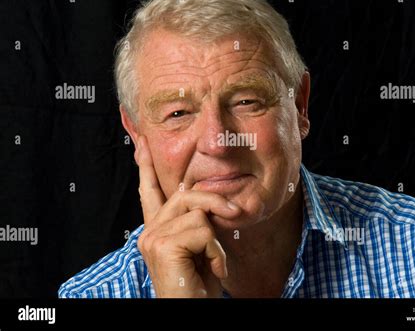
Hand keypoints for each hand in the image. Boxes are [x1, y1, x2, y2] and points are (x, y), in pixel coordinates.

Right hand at [135, 135, 240, 296]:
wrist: (192, 310)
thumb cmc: (199, 285)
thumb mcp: (203, 247)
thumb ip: (200, 222)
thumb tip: (215, 202)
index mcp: (157, 230)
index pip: (149, 192)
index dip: (146, 166)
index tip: (142, 142)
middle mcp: (149, 232)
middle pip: (185, 194)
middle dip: (214, 200)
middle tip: (233, 211)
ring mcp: (153, 238)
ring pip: (199, 213)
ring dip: (216, 241)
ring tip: (212, 263)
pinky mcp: (163, 246)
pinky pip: (204, 231)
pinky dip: (216, 252)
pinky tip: (211, 270)